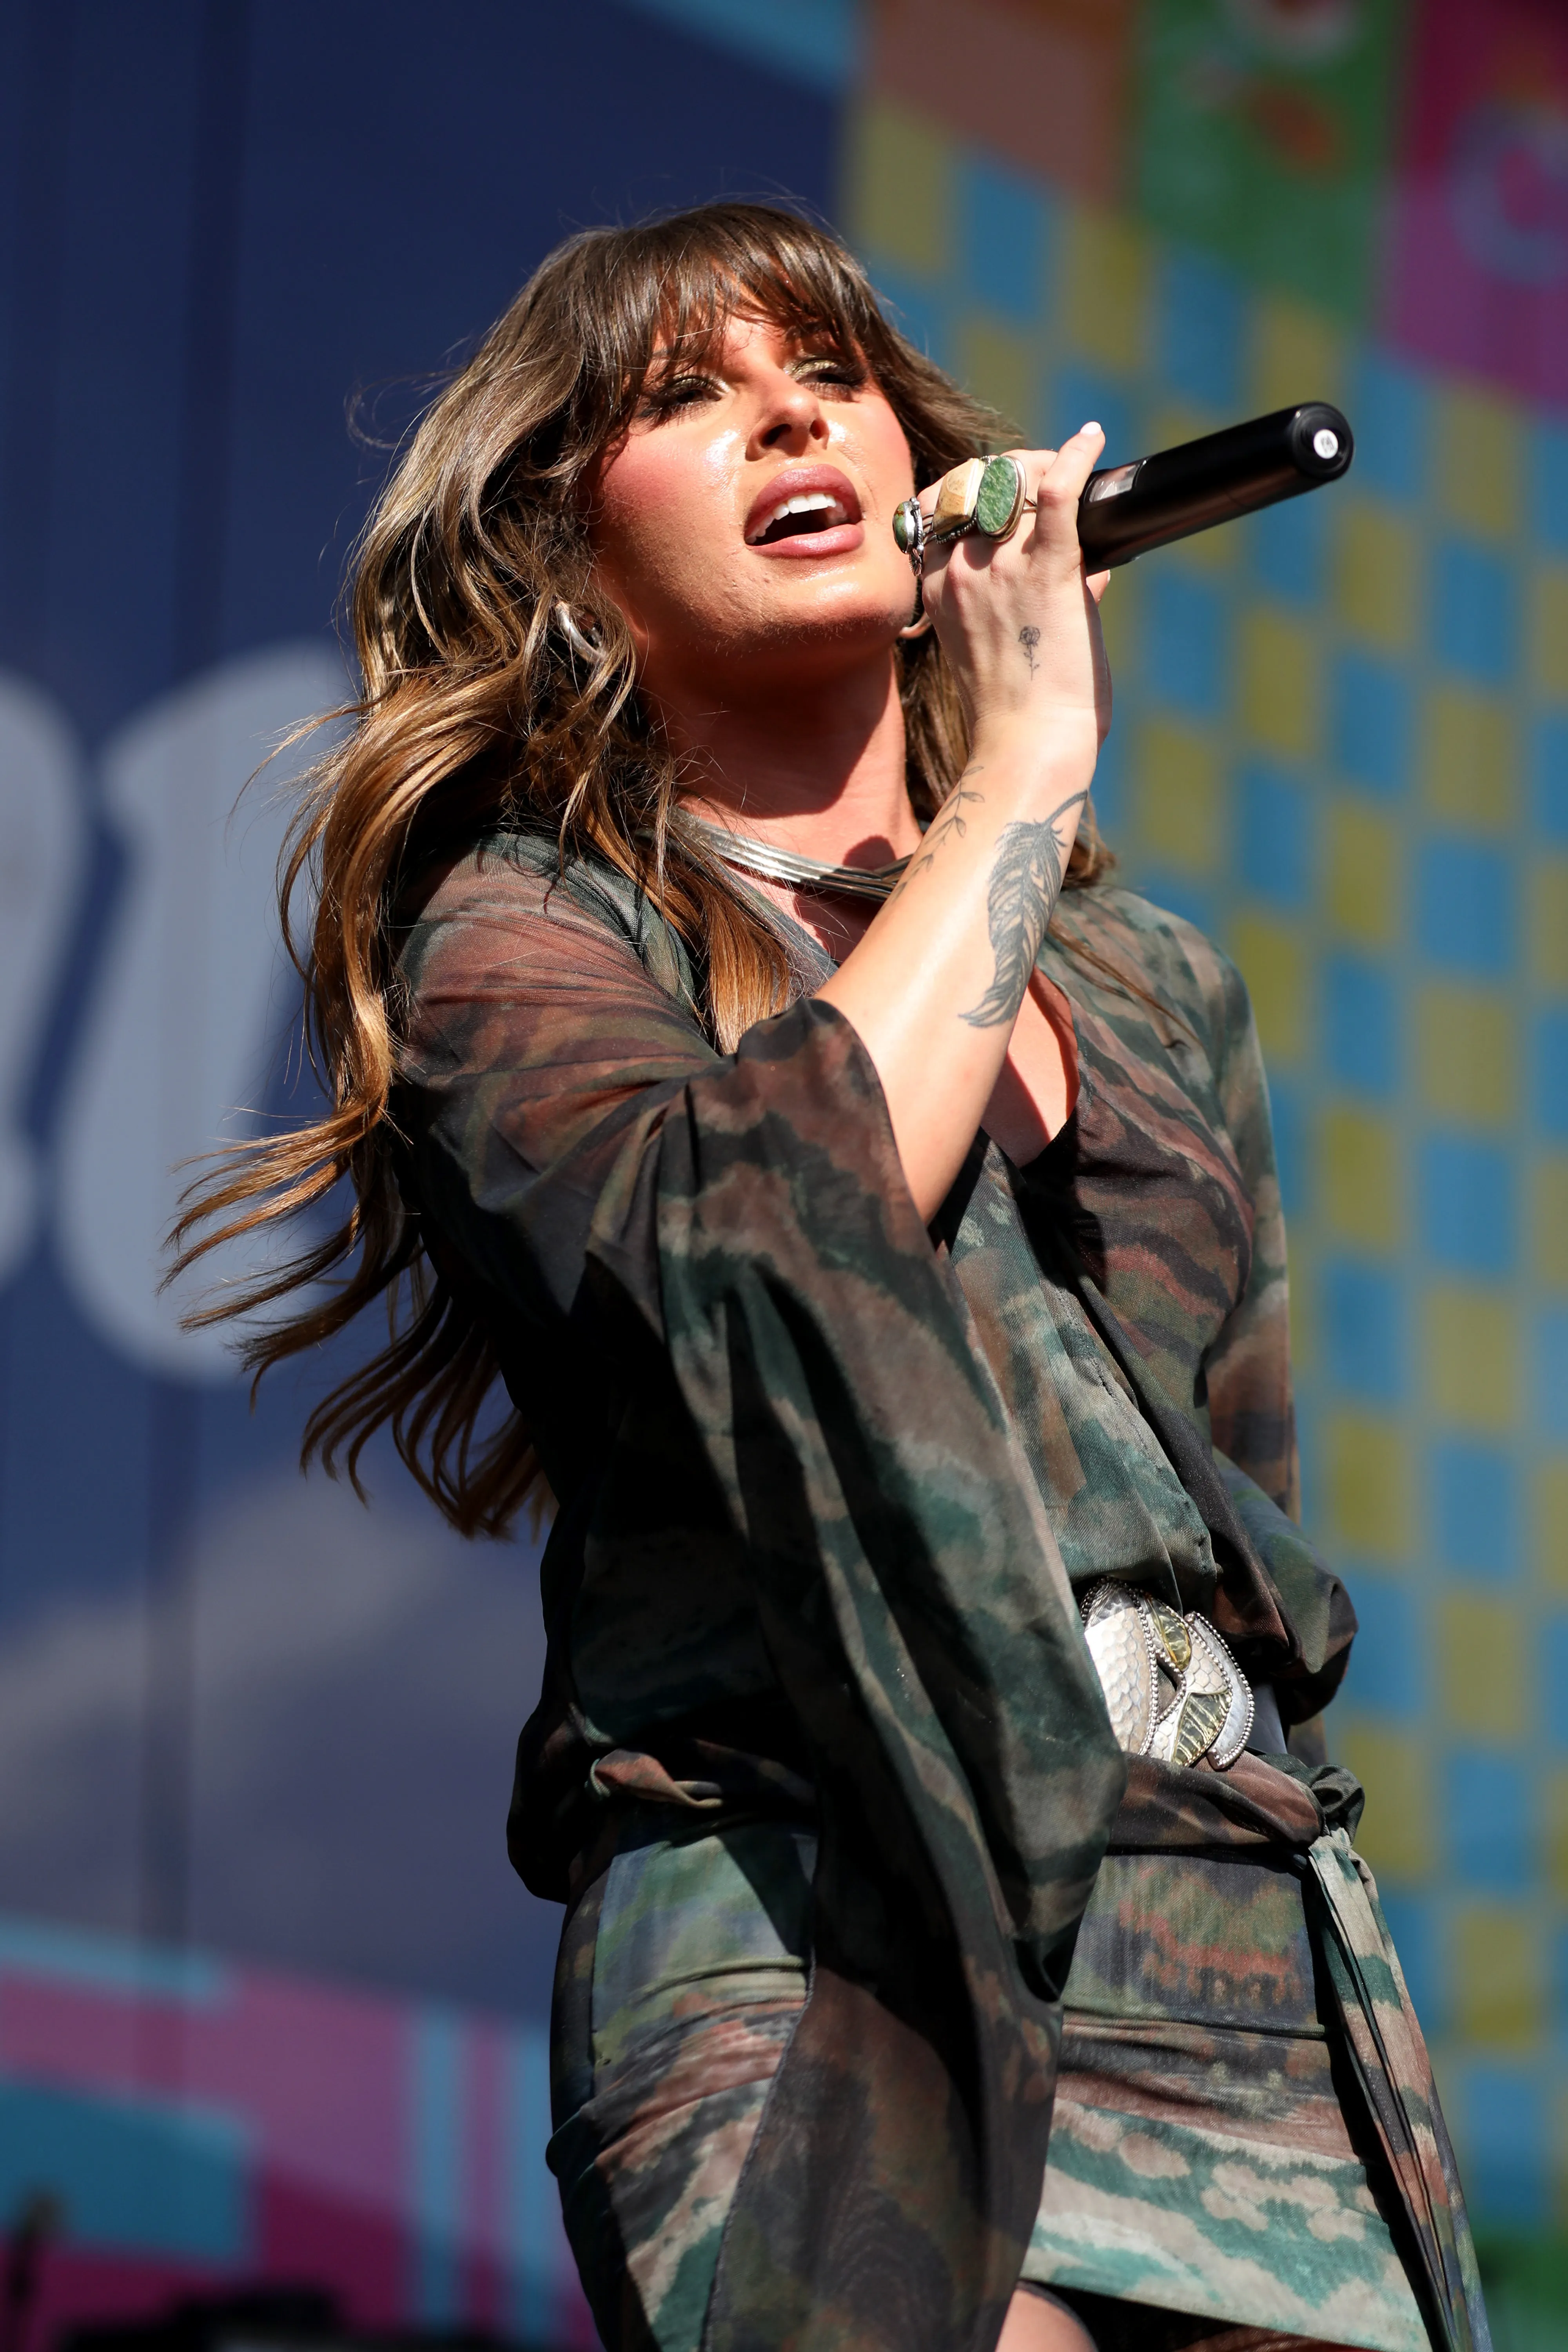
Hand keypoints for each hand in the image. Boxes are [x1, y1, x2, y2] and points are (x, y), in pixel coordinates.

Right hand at [915, 429, 1112, 758]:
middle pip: (978, 481)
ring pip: (1016, 480)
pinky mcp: (1047, 572)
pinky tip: (1093, 441)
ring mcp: (1000, 569)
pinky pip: (1059, 493)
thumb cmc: (1019, 713)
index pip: (944, 506)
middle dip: (1010, 467)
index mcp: (940, 587)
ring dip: (1045, 463)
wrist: (1026, 747)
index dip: (977, 485)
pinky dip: (1077, 458)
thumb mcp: (1001, 647)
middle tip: (1047, 473)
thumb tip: (1094, 569)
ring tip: (1073, 462)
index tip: (1010, 491)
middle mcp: (961, 570)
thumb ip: (1033, 600)